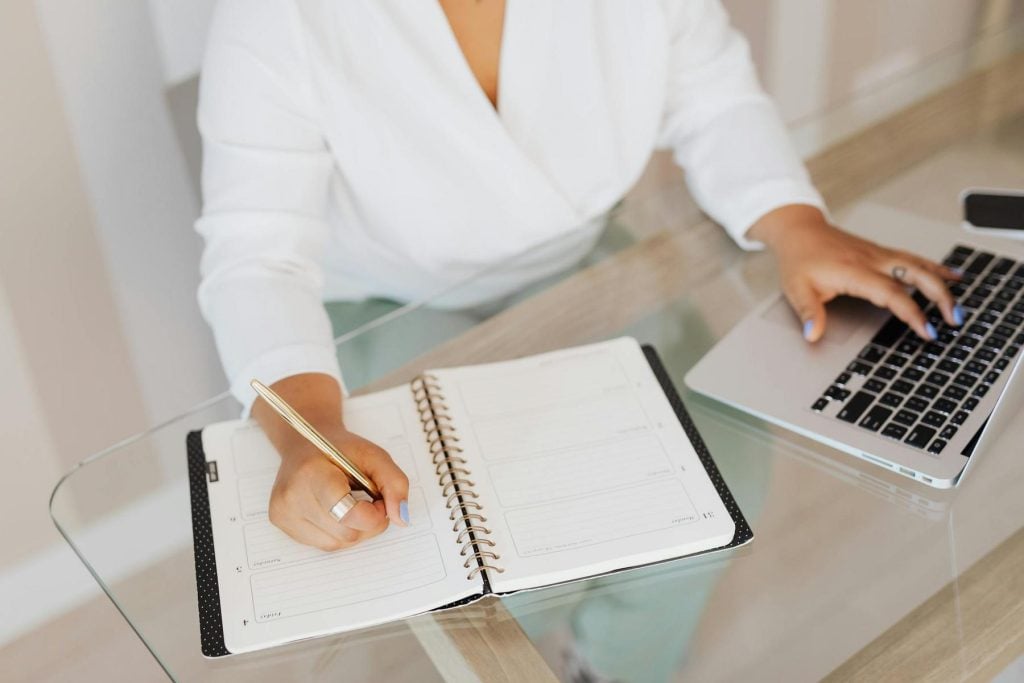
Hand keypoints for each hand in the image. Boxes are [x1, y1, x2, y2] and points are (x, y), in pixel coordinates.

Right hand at [253, 373, 410, 550]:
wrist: (304, 442)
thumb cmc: (339, 449)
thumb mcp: (374, 456)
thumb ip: (395, 484)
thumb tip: (401, 518)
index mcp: (311, 473)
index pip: (348, 514)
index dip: (374, 514)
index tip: (378, 499)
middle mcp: (291, 497)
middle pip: (346, 534)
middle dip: (367, 522)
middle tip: (367, 499)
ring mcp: (283, 514)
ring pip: (336, 544)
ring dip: (353, 528)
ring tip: (349, 502)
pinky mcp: (281, 525)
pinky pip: (324, 544)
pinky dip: (337, 531)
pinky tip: (334, 511)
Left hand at [748, 205, 962, 341]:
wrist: (800, 230)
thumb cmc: (799, 258)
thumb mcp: (796, 288)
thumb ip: (808, 312)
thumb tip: (812, 334)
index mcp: (854, 271)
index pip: (891, 294)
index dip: (912, 312)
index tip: (927, 330)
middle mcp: (872, 260)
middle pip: (916, 275)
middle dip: (940, 297)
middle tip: (955, 319)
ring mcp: (879, 254)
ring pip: (919, 265)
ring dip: (943, 283)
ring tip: (960, 303)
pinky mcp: (881, 252)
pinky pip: (913, 259)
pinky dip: (935, 268)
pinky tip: (952, 275)